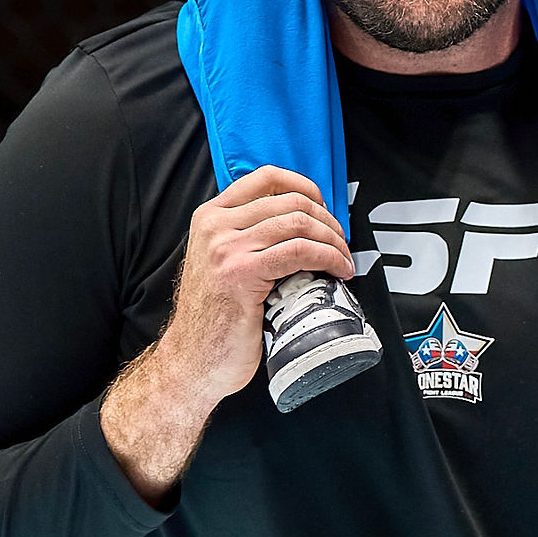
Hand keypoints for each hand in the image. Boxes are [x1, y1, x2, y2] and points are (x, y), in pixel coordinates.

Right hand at [100, 168, 352, 501]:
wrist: (194, 359)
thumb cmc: (215, 318)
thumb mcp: (223, 262)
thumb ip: (249, 237)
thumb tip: (302, 224)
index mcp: (210, 216)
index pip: (265, 177)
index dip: (305, 186)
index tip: (325, 207)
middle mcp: (215, 225)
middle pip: (290, 201)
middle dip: (328, 220)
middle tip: (342, 243)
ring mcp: (226, 247)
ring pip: (300, 223)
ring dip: (333, 240)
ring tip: (343, 259)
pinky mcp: (242, 272)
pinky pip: (300, 252)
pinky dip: (328, 258)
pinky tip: (338, 271)